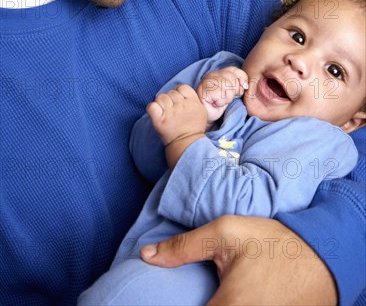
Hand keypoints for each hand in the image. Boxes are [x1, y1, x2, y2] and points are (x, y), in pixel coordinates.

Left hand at [141, 216, 336, 304]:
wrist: (320, 258)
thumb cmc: (274, 244)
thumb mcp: (226, 232)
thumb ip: (184, 246)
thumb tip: (146, 255)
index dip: (169, 304)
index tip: (154, 296)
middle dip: (190, 303)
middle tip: (192, 288)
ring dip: (207, 303)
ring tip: (205, 290)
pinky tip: (223, 295)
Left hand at [147, 84, 207, 146]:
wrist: (188, 145)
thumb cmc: (194, 128)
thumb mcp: (201, 111)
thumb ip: (193, 100)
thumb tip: (183, 92)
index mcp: (193, 102)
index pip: (182, 87)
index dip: (178, 91)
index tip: (177, 100)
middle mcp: (182, 106)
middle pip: (170, 92)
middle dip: (169, 99)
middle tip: (171, 109)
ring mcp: (170, 113)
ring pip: (160, 97)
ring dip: (161, 103)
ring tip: (164, 112)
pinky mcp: (160, 121)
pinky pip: (151, 106)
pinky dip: (152, 108)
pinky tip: (156, 114)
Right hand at [196, 67, 247, 122]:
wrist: (207, 116)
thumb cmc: (218, 104)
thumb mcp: (231, 92)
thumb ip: (237, 85)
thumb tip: (245, 85)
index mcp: (219, 73)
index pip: (234, 70)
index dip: (242, 78)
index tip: (242, 89)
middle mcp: (212, 75)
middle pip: (232, 78)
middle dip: (234, 91)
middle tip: (227, 98)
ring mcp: (206, 82)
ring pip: (227, 87)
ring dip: (227, 98)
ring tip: (220, 101)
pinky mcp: (204, 90)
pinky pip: (221, 95)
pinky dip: (221, 102)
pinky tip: (215, 104)